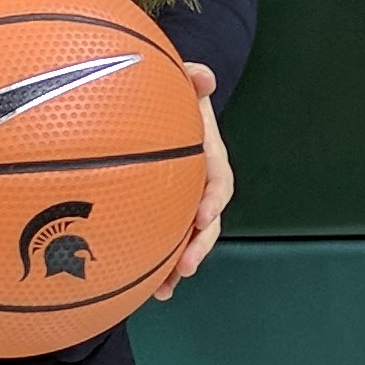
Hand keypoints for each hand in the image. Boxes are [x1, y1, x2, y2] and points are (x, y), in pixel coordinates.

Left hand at [155, 62, 232, 300]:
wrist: (158, 110)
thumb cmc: (170, 98)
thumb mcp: (181, 83)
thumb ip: (191, 79)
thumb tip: (204, 75)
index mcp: (208, 158)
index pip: (218, 180)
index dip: (213, 199)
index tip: (203, 214)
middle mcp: (200, 186)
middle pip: (207, 221)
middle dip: (199, 246)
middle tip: (184, 266)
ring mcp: (183, 203)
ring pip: (188, 239)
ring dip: (178, 264)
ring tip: (164, 289)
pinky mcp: (164, 213)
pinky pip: (166, 242)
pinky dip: (158, 266)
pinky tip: (146, 290)